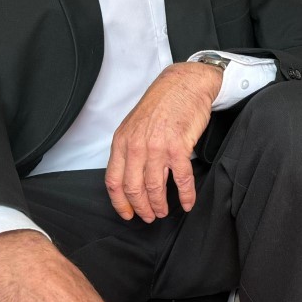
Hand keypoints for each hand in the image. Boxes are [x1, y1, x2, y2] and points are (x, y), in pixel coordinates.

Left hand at [105, 61, 220, 221]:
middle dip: (141, 207)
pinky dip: (185, 195)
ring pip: (155, 187)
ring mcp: (157, 148)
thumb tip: (129, 174)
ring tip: (164, 211)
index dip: (120, 203)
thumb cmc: (161, 104)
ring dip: (159, 205)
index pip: (114, 181)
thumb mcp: (134, 125)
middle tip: (149, 216)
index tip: (127, 213)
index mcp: (122, 142)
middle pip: (133, 188)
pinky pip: (181, 179)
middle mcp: (136, 146)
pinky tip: (187, 203)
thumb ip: (129, 148)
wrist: (183, 85)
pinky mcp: (179, 147)